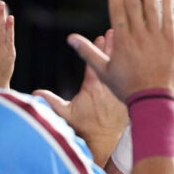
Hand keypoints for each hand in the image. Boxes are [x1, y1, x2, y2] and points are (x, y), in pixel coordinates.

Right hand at [34, 31, 126, 166]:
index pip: (95, 64)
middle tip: (115, 31)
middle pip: (112, 61)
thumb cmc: (85, 127)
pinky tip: (137, 55)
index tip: (101, 37)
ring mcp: (119, 90)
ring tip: (127, 38)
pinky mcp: (127, 95)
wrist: (105, 141)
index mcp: (93, 87)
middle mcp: (108, 87)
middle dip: (112, 46)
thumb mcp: (66, 115)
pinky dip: (134, 65)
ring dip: (124, 52)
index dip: (98, 50)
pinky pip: (132, 77)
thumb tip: (36, 93)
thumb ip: (52, 103)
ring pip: (123, 67)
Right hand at [68, 0, 173, 100]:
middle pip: (133, 5)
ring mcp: (156, 38)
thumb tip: (70, 38)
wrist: (153, 100)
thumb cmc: (127, 88)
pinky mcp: (171, 42)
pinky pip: (168, 19)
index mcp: (122, 41)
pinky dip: (166, 4)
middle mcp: (138, 36)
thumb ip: (88, 52)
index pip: (117, 11)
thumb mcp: (103, 71)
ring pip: (151, 8)